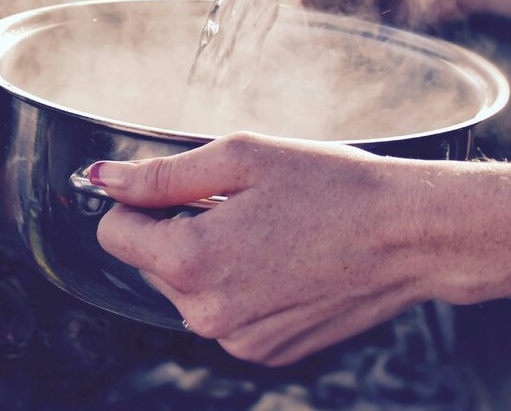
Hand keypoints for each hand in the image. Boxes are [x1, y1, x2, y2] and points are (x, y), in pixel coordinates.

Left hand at [93, 133, 454, 365]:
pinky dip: (241, 286)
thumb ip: (162, 174)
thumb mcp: (241, 158)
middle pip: (151, 263)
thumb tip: (102, 180)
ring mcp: (238, 340)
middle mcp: (206, 314)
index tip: (181, 187)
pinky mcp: (266, 352)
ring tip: (270, 231)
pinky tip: (285, 261)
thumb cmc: (330, 185)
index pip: (114, 234)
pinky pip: (226, 313)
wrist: (409, 236)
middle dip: (179, 230)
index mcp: (191, 260)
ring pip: (188, 290)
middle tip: (242, 204)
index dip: (140, 202)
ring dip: (210, 259)